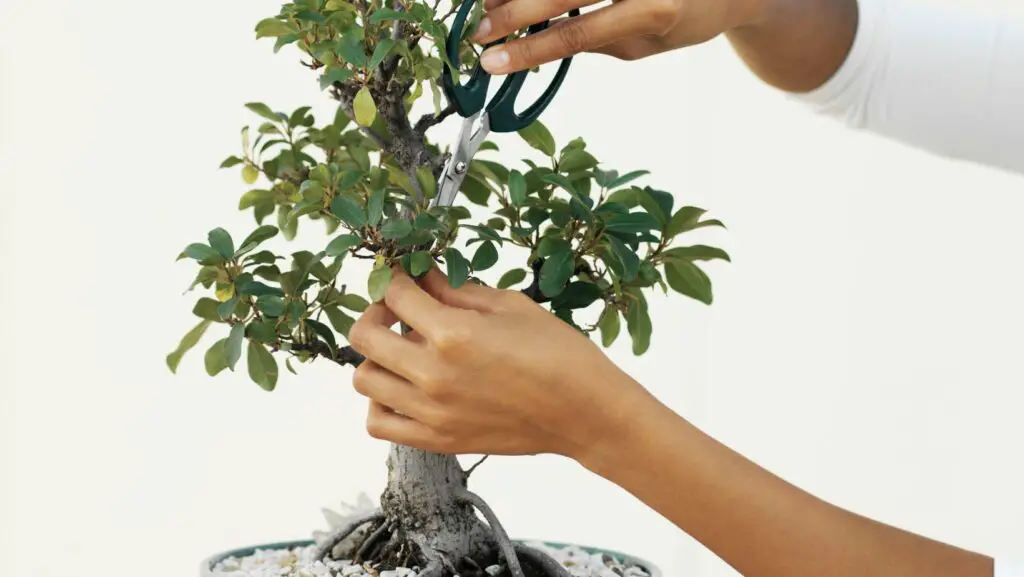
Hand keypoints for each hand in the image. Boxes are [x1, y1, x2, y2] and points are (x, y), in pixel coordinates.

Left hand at [346, 267, 651, 458]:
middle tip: (398, 309)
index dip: (396, 278)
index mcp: (453, 334)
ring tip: (402, 351)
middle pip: (364, 336)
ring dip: (376, 357)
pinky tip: (403, 388)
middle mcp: (433, 374)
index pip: (396, 295)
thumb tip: (424, 277)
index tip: (406, 277)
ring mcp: (432, 412)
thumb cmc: (559, 354)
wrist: (585, 413)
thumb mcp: (511, 306)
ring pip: (364, 379)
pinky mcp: (438, 440)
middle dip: (377, 312)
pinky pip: (379, 424)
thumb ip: (458, 292)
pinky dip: (379, 403)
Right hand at [471, 0, 767, 73]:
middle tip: (477, 32)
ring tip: (488, 5)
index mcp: (655, 8)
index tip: (491, 62)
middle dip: (512, 12)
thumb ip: (596, 41)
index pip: (578, 32)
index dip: (529, 49)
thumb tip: (537, 40)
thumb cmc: (688, 16)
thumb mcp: (646, 44)